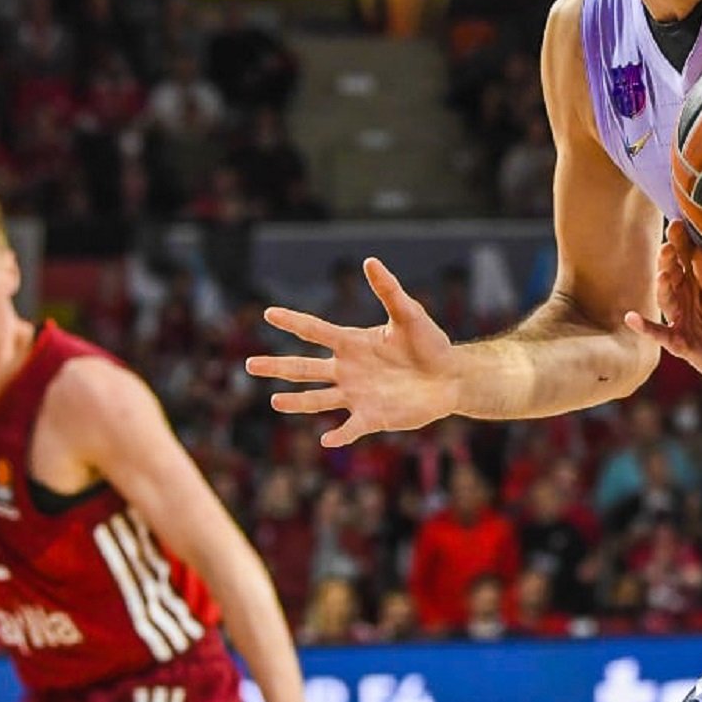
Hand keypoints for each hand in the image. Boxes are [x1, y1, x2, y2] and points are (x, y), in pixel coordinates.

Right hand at [246, 258, 460, 446]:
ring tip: (274, 401)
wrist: (451, 377)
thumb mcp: (410, 315)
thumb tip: (370, 261)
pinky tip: (326, 440)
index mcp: (353, 343)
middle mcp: (348, 369)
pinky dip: (338, 435)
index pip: (316, 331)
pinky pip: (350, 428)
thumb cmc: (430, 343)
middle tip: (250, 364)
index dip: (293, 322)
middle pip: (305, 368)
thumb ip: (389, 291)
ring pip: (318, 399)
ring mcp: (357, 395)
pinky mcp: (372, 417)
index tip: (268, 313)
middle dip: (278, 367)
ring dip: (297, 401)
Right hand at [625, 223, 701, 400]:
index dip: (680, 243)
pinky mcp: (680, 342)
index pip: (684, 259)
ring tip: (664, 273)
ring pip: (666, 299)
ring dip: (663, 286)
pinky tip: (631, 318)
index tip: (677, 224)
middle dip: (669, 260)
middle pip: (671, 274)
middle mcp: (684, 298)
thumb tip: (698, 253)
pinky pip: (660, 334)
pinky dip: (645, 327)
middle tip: (670, 246)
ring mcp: (680, 319)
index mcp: (696, 283)